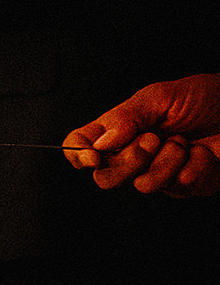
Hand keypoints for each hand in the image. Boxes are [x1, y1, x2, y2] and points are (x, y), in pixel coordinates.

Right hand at [63, 74, 219, 195]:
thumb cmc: (207, 97)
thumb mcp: (160, 96)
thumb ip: (125, 117)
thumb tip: (100, 141)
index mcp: (120, 129)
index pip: (81, 145)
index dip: (78, 154)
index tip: (93, 157)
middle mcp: (135, 154)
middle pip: (105, 177)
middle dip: (130, 159)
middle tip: (153, 139)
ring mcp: (160, 172)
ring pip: (143, 185)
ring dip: (168, 161)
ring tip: (185, 142)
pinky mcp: (187, 186)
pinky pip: (179, 187)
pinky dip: (195, 165)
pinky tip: (204, 152)